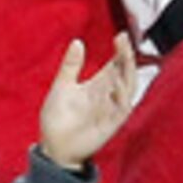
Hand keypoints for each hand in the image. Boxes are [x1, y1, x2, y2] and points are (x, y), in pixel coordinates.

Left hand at [36, 33, 134, 170]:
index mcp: (98, 84)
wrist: (54, 147)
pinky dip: (123, 95)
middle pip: (125, 71)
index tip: (121, 34)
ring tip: (125, 54)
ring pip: (129, 86)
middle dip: (127, 56)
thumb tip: (78, 42)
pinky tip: (118, 82)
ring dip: (129, 71)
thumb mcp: (61, 86)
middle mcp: (108, 94)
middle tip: (124, 40)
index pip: (115, 64)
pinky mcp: (112, 123)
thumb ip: (71, 65)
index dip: (121, 50)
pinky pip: (123, 107)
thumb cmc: (57, 118)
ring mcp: (112, 108)